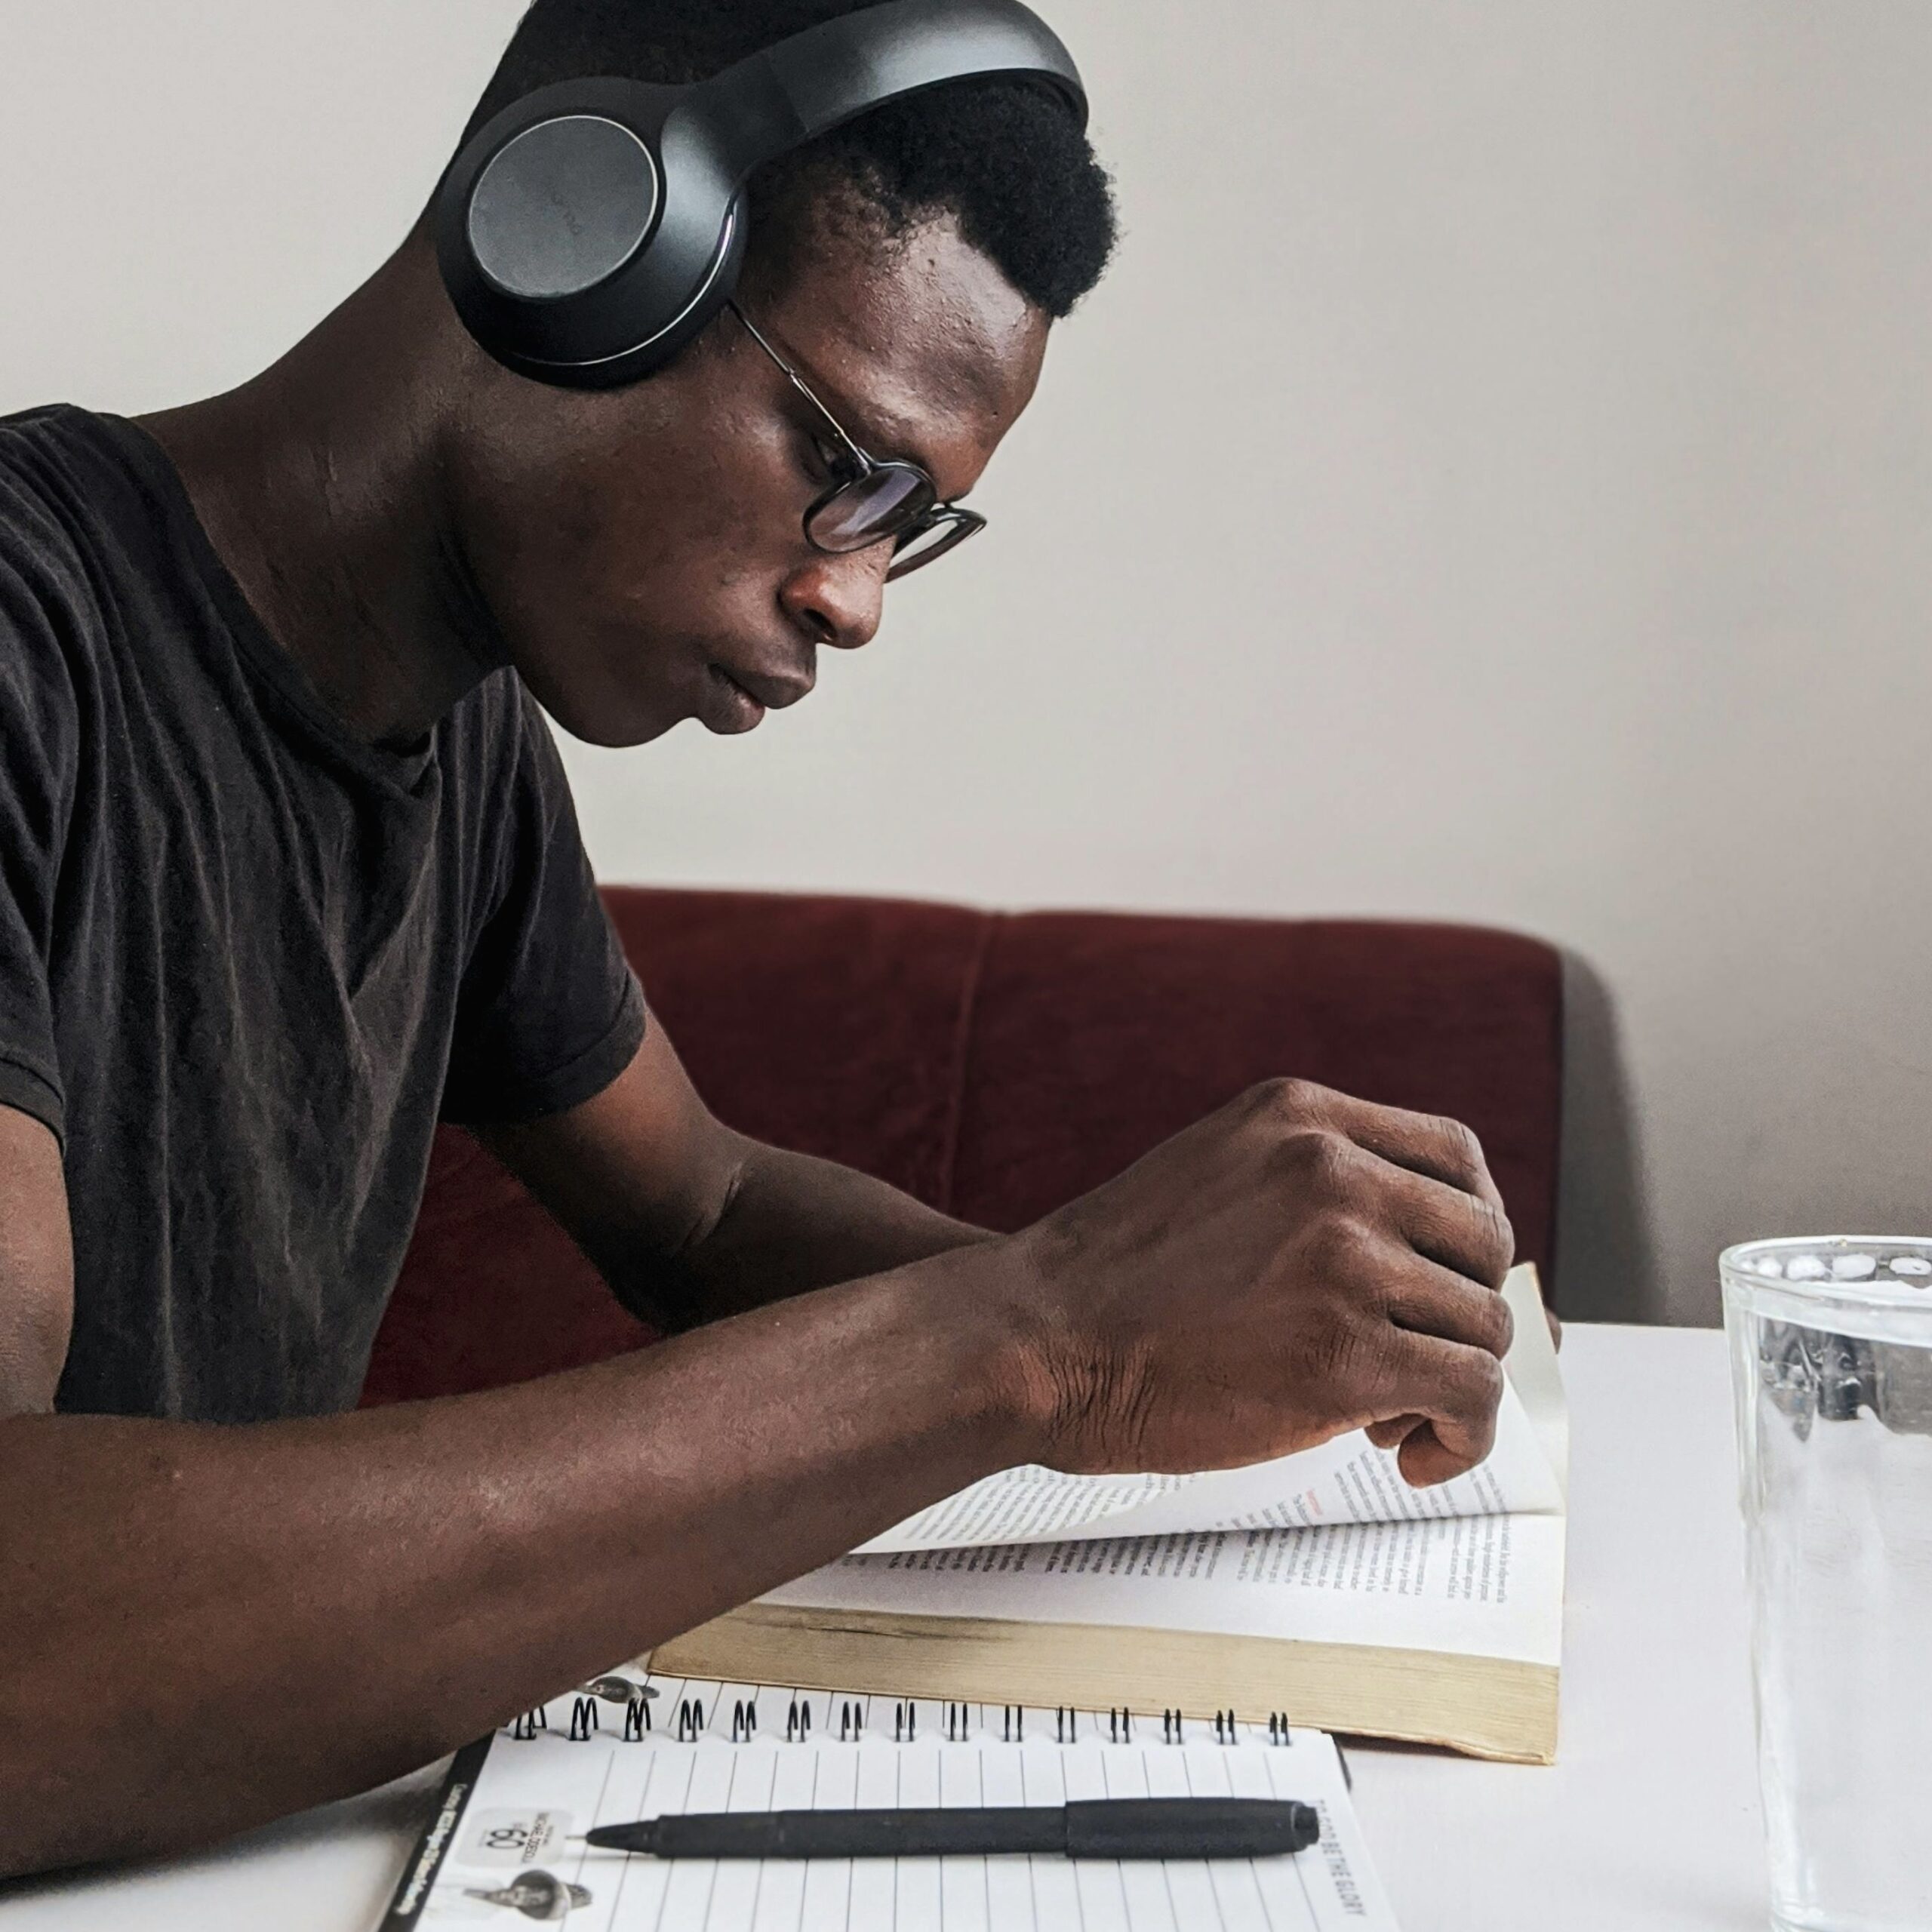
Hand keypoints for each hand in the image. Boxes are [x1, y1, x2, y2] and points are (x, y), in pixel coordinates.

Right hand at [1003, 1079, 1515, 1487]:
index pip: (1457, 1156)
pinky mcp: (1346, 1355)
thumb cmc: (1112, 1279)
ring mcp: (1343, 1260)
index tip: (1445, 1280)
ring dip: (1454, 1383)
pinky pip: (1470, 1396)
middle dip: (1463, 1310)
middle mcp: (1332, 1173)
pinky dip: (1462, 1438)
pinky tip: (1411, 1454)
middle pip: (1485, 1241)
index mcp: (1302, 1118)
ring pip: (1484, 1325)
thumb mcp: (1216, 1170)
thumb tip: (1411, 1246)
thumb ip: (1307, 1181)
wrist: (1035, 1339)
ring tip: (1392, 1414)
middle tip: (1412, 1358)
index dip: (1470, 1229)